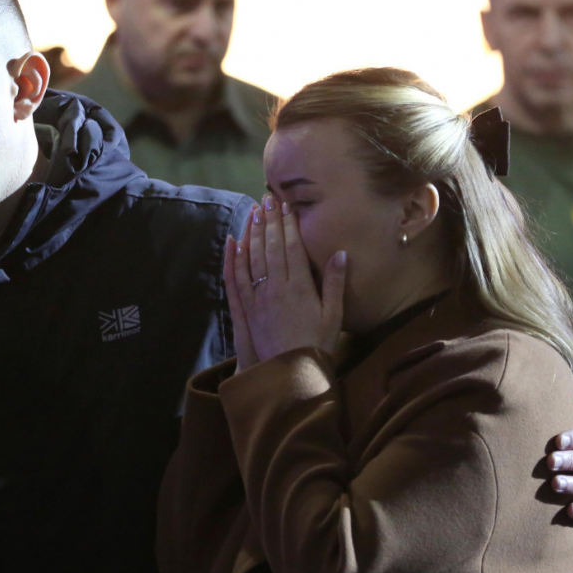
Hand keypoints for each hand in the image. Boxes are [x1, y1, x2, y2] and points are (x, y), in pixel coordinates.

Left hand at [227, 196, 345, 368]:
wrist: (290, 373)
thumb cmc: (317, 344)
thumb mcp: (334, 315)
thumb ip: (334, 283)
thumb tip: (340, 253)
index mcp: (301, 287)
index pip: (293, 247)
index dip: (289, 224)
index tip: (286, 205)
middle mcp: (277, 288)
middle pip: (272, 247)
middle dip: (270, 221)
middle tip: (267, 198)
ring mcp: (259, 297)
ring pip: (253, 258)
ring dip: (253, 233)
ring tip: (253, 212)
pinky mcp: (247, 308)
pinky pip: (237, 279)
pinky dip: (234, 259)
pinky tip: (233, 242)